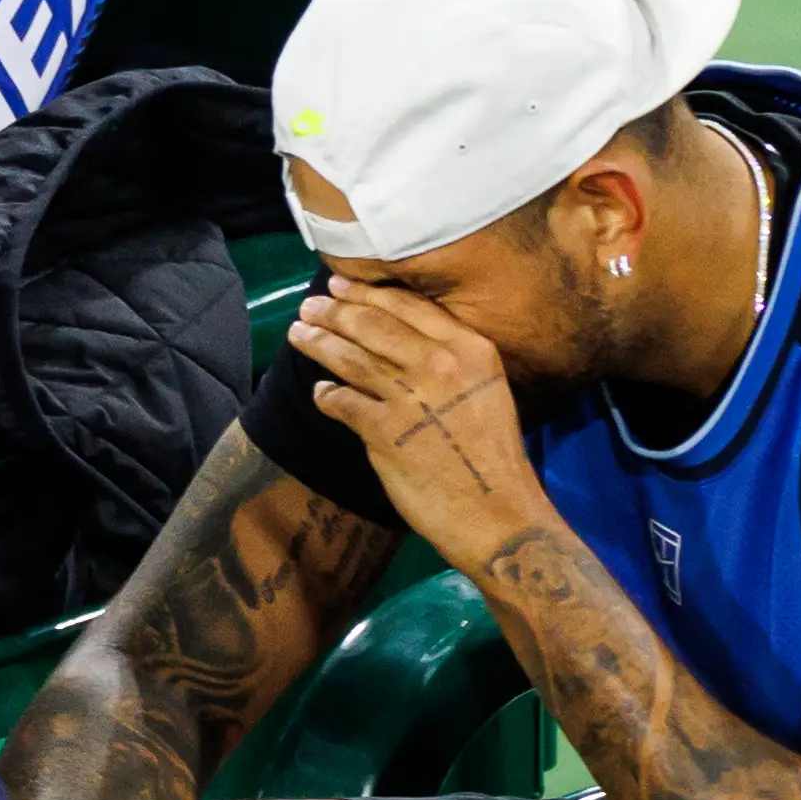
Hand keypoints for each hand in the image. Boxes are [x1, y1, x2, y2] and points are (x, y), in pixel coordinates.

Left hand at [286, 277, 549, 567]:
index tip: (339, 285)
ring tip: (299, 333)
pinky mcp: (386, 431)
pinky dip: (326, 395)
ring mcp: (411, 396)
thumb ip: (449, 362)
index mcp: (470, 348)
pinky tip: (320, 393)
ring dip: (319, 342)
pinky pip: (343, 403)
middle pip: (373, 324)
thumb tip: (399, 345)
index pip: (408, 305)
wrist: (501, 514)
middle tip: (309, 306)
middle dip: (335, 311)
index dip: (367, 292)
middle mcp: (440, 363)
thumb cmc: (494, 455)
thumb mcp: (485, 390)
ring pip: (351, 357)